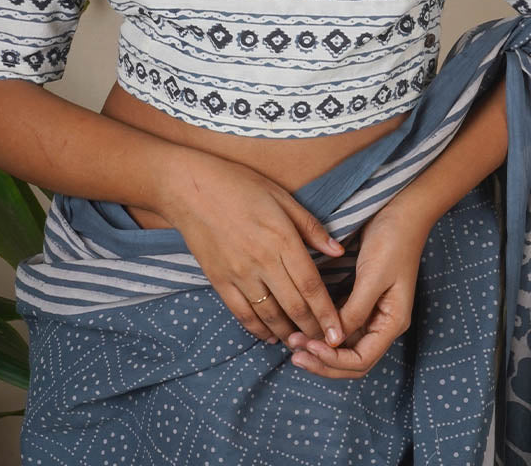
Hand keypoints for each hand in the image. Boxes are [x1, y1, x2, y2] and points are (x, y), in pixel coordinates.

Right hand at [157, 150, 347, 348]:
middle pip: (294, 306)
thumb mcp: (281, 197)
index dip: (327, 313)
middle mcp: (262, 261)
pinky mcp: (219, 281)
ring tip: (303, 342)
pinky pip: (242, 313)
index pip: (311, 286)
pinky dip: (258, 330)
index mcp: (282, 239)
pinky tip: (270, 336)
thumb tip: (338, 251)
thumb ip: (310, 227)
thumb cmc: (240, 185)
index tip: (339, 334)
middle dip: (314, 330)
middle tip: (327, 345)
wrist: (190, 188)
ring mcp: (239, 274)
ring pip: (270, 315)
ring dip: (289, 334)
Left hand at [284, 201, 429, 377]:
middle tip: (293, 351)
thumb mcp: (373, 276)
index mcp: (392, 322)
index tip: (308, 347)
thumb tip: (334, 340)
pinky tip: (303, 325)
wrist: (400, 210)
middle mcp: (382, 323)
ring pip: (344, 345)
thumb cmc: (392, 240)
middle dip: (323, 360)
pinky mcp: (359, 298)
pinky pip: (339, 324)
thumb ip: (354, 310)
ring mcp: (370, 312)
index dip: (333, 360)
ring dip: (319, 347)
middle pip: (351, 359)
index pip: (361, 360)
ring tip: (293, 341)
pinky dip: (322, 330)